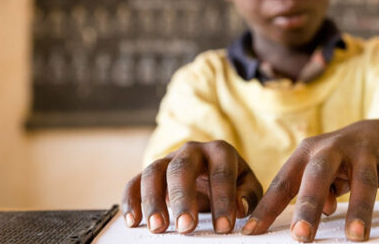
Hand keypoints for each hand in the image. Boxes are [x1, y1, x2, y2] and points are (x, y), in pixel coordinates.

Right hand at [121, 140, 262, 234]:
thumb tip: (239, 207)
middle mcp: (192, 150)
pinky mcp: (152, 172)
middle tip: (186, 228)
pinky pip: (135, 182)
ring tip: (158, 228)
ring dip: (153, 201)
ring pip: (154, 172)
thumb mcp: (247, 186)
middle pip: (183, 168)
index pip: (221, 173)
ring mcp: (169, 159)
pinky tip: (133, 221)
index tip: (223, 227)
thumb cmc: (233, 182)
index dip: (223, 200)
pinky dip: (131, 200)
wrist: (213, 172)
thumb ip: (247, 195)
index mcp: (220, 151)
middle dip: (184, 199)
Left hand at [241, 119, 378, 241]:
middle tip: (302, 237)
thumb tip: (310, 220)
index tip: (252, 233)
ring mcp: (363, 151)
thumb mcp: (317, 171)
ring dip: (359, 209)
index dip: (267, 208)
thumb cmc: (338, 160)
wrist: (378, 132)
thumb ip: (308, 193)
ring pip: (362, 179)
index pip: (284, 182)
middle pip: (319, 174)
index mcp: (308, 152)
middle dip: (310, 206)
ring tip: (355, 237)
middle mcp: (333, 148)